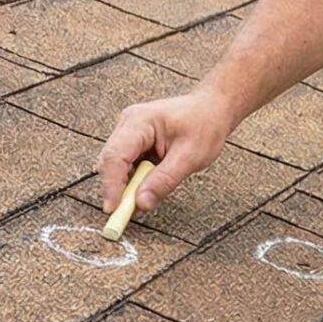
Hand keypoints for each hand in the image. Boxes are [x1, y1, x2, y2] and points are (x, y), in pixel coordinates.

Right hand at [98, 89, 235, 217]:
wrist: (213, 109)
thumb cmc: (205, 125)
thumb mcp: (190, 157)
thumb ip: (164, 181)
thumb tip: (141, 203)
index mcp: (140, 121)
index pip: (115, 156)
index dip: (111, 185)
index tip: (113, 209)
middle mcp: (129, 123)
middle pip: (109, 162)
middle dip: (116, 188)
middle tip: (126, 213)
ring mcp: (129, 131)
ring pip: (115, 166)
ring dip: (126, 184)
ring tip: (147, 194)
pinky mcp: (134, 141)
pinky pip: (126, 165)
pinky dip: (133, 180)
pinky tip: (149, 184)